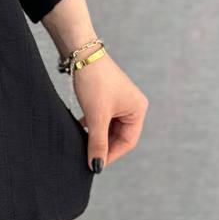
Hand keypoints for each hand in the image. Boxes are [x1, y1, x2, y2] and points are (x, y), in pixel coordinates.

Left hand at [72, 50, 147, 170]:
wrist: (80, 52)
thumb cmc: (94, 81)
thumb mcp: (96, 116)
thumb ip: (97, 143)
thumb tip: (96, 167)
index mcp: (138, 109)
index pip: (128, 141)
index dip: (112, 154)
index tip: (95, 165)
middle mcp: (132, 104)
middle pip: (119, 135)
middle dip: (103, 145)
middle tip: (87, 156)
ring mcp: (119, 99)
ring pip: (109, 126)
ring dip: (97, 135)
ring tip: (82, 143)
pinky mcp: (106, 95)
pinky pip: (102, 116)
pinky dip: (93, 124)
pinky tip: (80, 128)